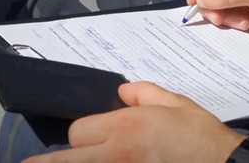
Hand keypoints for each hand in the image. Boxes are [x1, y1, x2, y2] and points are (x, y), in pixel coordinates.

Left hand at [22, 82, 244, 162]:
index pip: (78, 131)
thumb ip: (142, 92)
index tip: (90, 133)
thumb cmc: (198, 132)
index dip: (82, 131)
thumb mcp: (174, 102)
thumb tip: (122, 92)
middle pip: (68, 158)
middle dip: (50, 161)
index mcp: (124, 127)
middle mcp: (115, 154)